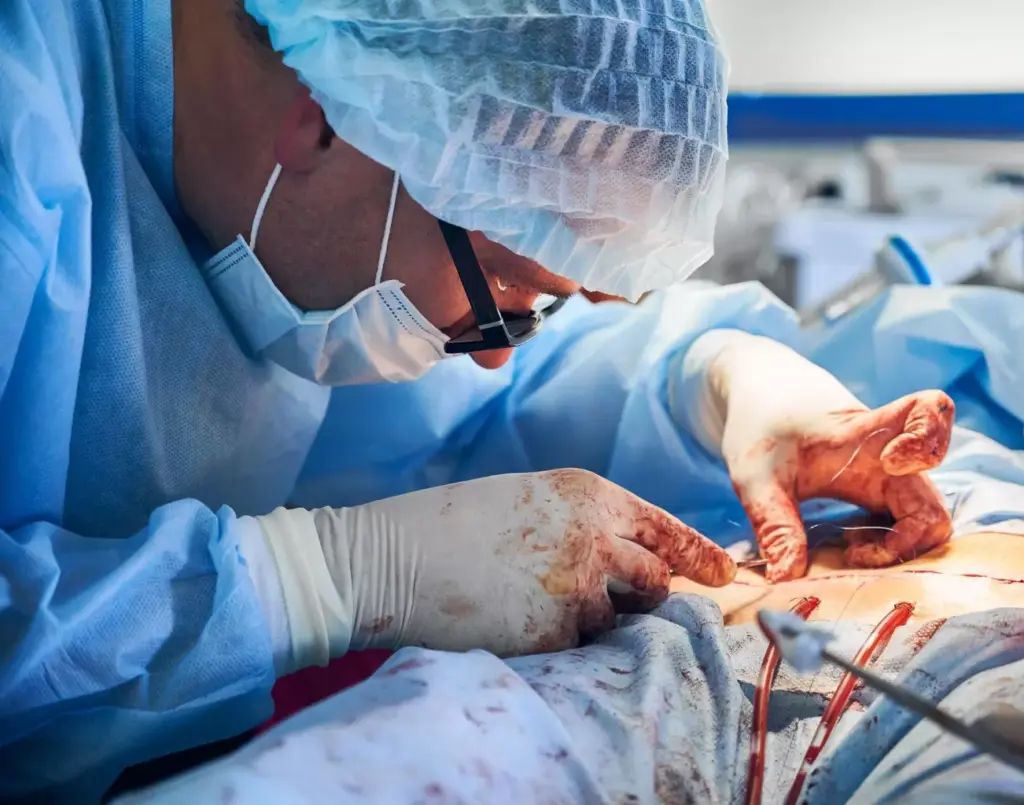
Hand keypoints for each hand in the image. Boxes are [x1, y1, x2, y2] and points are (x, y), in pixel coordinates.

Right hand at [254, 470, 734, 664]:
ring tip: (529, 599)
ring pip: (614, 619)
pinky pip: (576, 646)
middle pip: (656, 580)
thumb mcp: (529, 500)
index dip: (698, 555)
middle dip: (644, 595)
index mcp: (590, 494)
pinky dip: (554, 641)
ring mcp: (580, 585)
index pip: (665, 529)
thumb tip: (627, 560)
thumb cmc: (452, 523)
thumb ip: (584, 523)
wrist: (394, 555)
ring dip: (588, 619)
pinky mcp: (556, 631)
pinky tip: (512, 618)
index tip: (723, 576)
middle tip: (604, 598)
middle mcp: (596, 535)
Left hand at [687, 331, 953, 581]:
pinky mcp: (882, 497)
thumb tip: (786, 580)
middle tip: (856, 551)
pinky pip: (907, 528)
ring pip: (927, 521)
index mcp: (866, 433)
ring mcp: (891, 480)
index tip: (895, 460)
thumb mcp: (756, 478)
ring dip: (901, 547)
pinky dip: (890, 547)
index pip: (928, 412)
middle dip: (912, 538)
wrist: (760, 411)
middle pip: (936, 502)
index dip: (929, 435)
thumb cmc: (763, 430)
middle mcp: (891, 459)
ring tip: (851, 551)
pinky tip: (850, 549)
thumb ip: (774, 525)